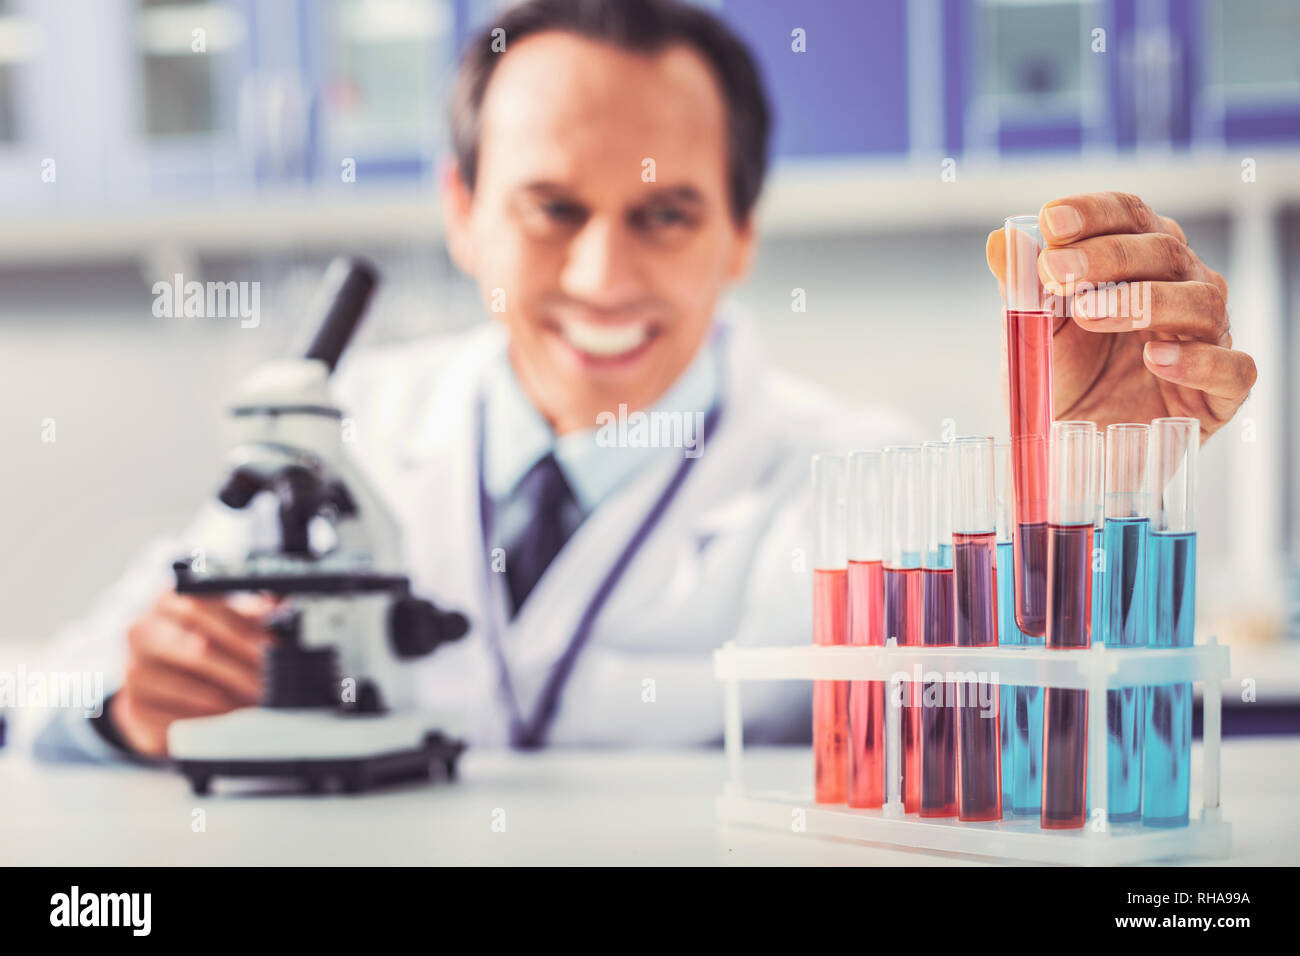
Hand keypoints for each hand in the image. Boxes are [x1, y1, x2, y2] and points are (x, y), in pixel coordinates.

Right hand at [108, 590, 273, 756]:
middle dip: (243, 669)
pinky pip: (178, 720)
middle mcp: (142, 631)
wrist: (156, 682)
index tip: (273, 649)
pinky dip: (211, 723)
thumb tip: (284, 608)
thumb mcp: (224, 619)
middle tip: (273, 684)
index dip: (244, 631)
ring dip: (232, 700)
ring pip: (191, 689)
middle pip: (199, 649)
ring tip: (259, 704)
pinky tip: (231, 721)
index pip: (204, 608)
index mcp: (167, 599)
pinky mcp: (133, 708)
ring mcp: (133, 670)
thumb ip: (251, 613)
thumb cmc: (196, 641)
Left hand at [986, 191, 1256, 440]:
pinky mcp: (1223, 391)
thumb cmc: (1066, 377)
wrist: (1079, 444)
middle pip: (1162, 251)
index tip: (1051, 220)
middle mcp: (1183, 285)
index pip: (1129, 215)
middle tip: (1055, 272)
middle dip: (1105, 257)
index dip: (1093, 213)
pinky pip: (1231, 368)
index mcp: (1140, 259)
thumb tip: (1001, 240)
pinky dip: (1197, 361)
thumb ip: (1021, 287)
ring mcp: (1209, 336)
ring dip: (1142, 302)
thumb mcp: (1033, 331)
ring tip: (1088, 314)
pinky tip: (1154, 358)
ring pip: (1200, 301)